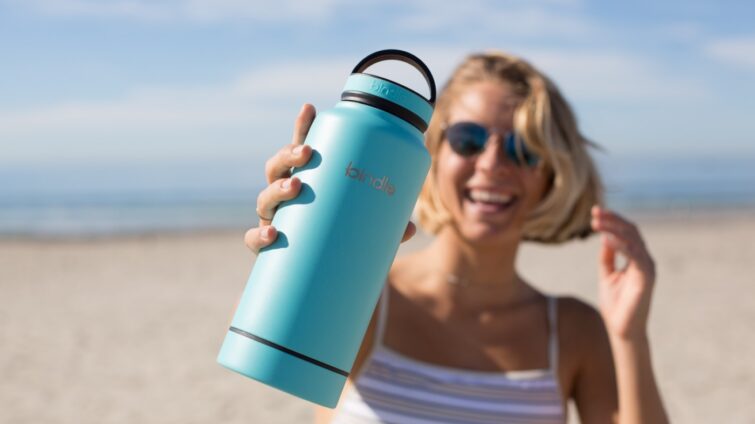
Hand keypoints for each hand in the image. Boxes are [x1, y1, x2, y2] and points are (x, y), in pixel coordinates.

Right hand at [244, 104, 416, 253]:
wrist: (318, 282)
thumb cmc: (340, 245)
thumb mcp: (364, 231)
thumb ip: (385, 227)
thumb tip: (409, 228)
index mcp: (307, 185)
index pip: (301, 152)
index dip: (302, 128)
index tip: (309, 108)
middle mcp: (285, 200)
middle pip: (277, 168)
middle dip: (288, 155)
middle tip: (307, 152)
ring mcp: (274, 222)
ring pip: (263, 198)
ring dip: (277, 188)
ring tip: (295, 186)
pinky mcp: (266, 250)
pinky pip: (253, 239)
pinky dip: (259, 236)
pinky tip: (272, 234)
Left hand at [591, 206, 656, 340]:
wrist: (622, 329)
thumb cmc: (616, 303)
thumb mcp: (607, 274)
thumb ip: (607, 256)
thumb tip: (604, 236)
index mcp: (636, 258)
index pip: (627, 232)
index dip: (613, 220)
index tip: (595, 211)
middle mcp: (644, 260)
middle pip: (631, 231)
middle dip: (612, 220)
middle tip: (594, 213)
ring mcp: (647, 268)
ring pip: (633, 240)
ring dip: (614, 229)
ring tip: (596, 223)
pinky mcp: (646, 278)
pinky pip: (635, 256)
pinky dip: (621, 246)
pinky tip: (606, 239)